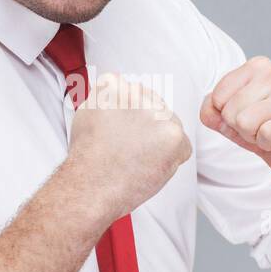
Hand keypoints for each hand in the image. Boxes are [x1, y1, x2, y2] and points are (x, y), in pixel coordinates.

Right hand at [66, 72, 191, 220]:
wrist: (92, 186)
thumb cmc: (88, 158)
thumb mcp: (86, 113)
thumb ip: (106, 97)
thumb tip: (119, 89)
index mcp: (114, 85)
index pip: (132, 91)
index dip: (129, 115)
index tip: (121, 128)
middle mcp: (137, 93)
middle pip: (154, 106)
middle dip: (147, 126)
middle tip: (129, 146)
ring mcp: (157, 112)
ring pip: (170, 125)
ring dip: (159, 140)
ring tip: (136, 156)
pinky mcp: (173, 134)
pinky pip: (184, 146)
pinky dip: (172, 158)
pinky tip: (150, 164)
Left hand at [200, 56, 270, 179]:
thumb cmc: (261, 128)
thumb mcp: (228, 118)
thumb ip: (211, 110)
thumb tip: (209, 109)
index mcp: (257, 66)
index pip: (217, 96)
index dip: (226, 114)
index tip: (245, 115)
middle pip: (231, 111)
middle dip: (240, 127)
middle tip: (259, 126)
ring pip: (245, 123)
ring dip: (253, 136)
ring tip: (268, 132)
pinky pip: (265, 135)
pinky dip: (267, 144)